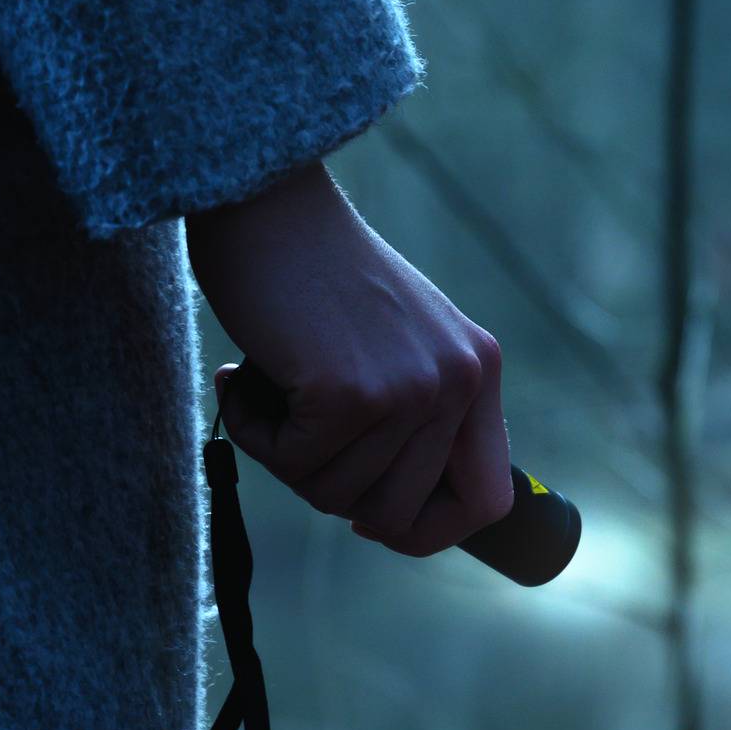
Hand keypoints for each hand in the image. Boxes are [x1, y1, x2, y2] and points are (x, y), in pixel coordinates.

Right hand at [184, 161, 510, 556]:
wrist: (264, 201)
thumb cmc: (311, 272)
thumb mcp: (397, 340)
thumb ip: (415, 411)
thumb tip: (393, 515)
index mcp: (479, 369)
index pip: (488, 499)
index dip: (427, 528)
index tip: (370, 517)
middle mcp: (460, 380)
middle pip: (398, 515)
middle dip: (331, 489)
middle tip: (295, 430)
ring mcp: (411, 388)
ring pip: (337, 496)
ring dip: (284, 455)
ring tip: (268, 387)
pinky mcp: (351, 392)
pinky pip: (293, 466)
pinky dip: (252, 433)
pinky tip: (242, 377)